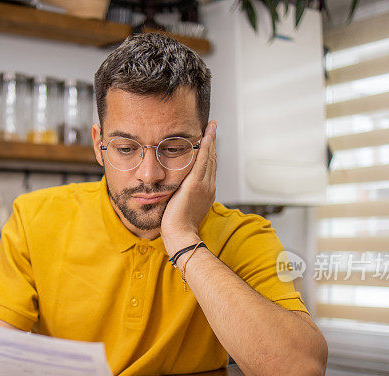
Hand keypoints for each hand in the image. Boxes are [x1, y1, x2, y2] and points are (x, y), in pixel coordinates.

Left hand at [160, 121, 217, 255]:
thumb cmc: (178, 227)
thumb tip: (175, 193)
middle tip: (212, 128)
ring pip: (209, 157)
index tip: (208, 142)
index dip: (209, 154)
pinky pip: (203, 160)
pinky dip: (205, 147)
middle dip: (212, 143)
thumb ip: (181, 197)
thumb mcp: (182, 208)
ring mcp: (204, 184)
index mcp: (206, 193)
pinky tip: (205, 135)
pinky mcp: (195, 183)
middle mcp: (208, 186)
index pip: (209, 168)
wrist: (181, 235)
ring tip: (211, 126)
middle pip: (212, 159)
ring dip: (210, 140)